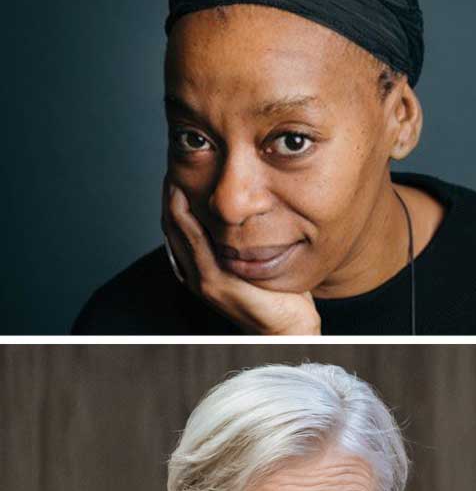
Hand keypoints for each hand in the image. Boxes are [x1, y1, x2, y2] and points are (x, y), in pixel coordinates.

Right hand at [161, 178, 321, 334]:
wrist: (290, 327)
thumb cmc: (281, 295)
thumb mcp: (258, 260)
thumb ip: (247, 240)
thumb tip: (253, 210)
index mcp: (202, 269)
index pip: (180, 228)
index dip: (176, 200)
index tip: (180, 173)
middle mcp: (195, 274)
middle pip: (173, 226)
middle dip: (170, 195)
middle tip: (174, 164)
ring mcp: (202, 279)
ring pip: (177, 231)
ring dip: (172, 201)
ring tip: (173, 173)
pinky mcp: (213, 282)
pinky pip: (193, 242)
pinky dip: (185, 217)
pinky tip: (184, 196)